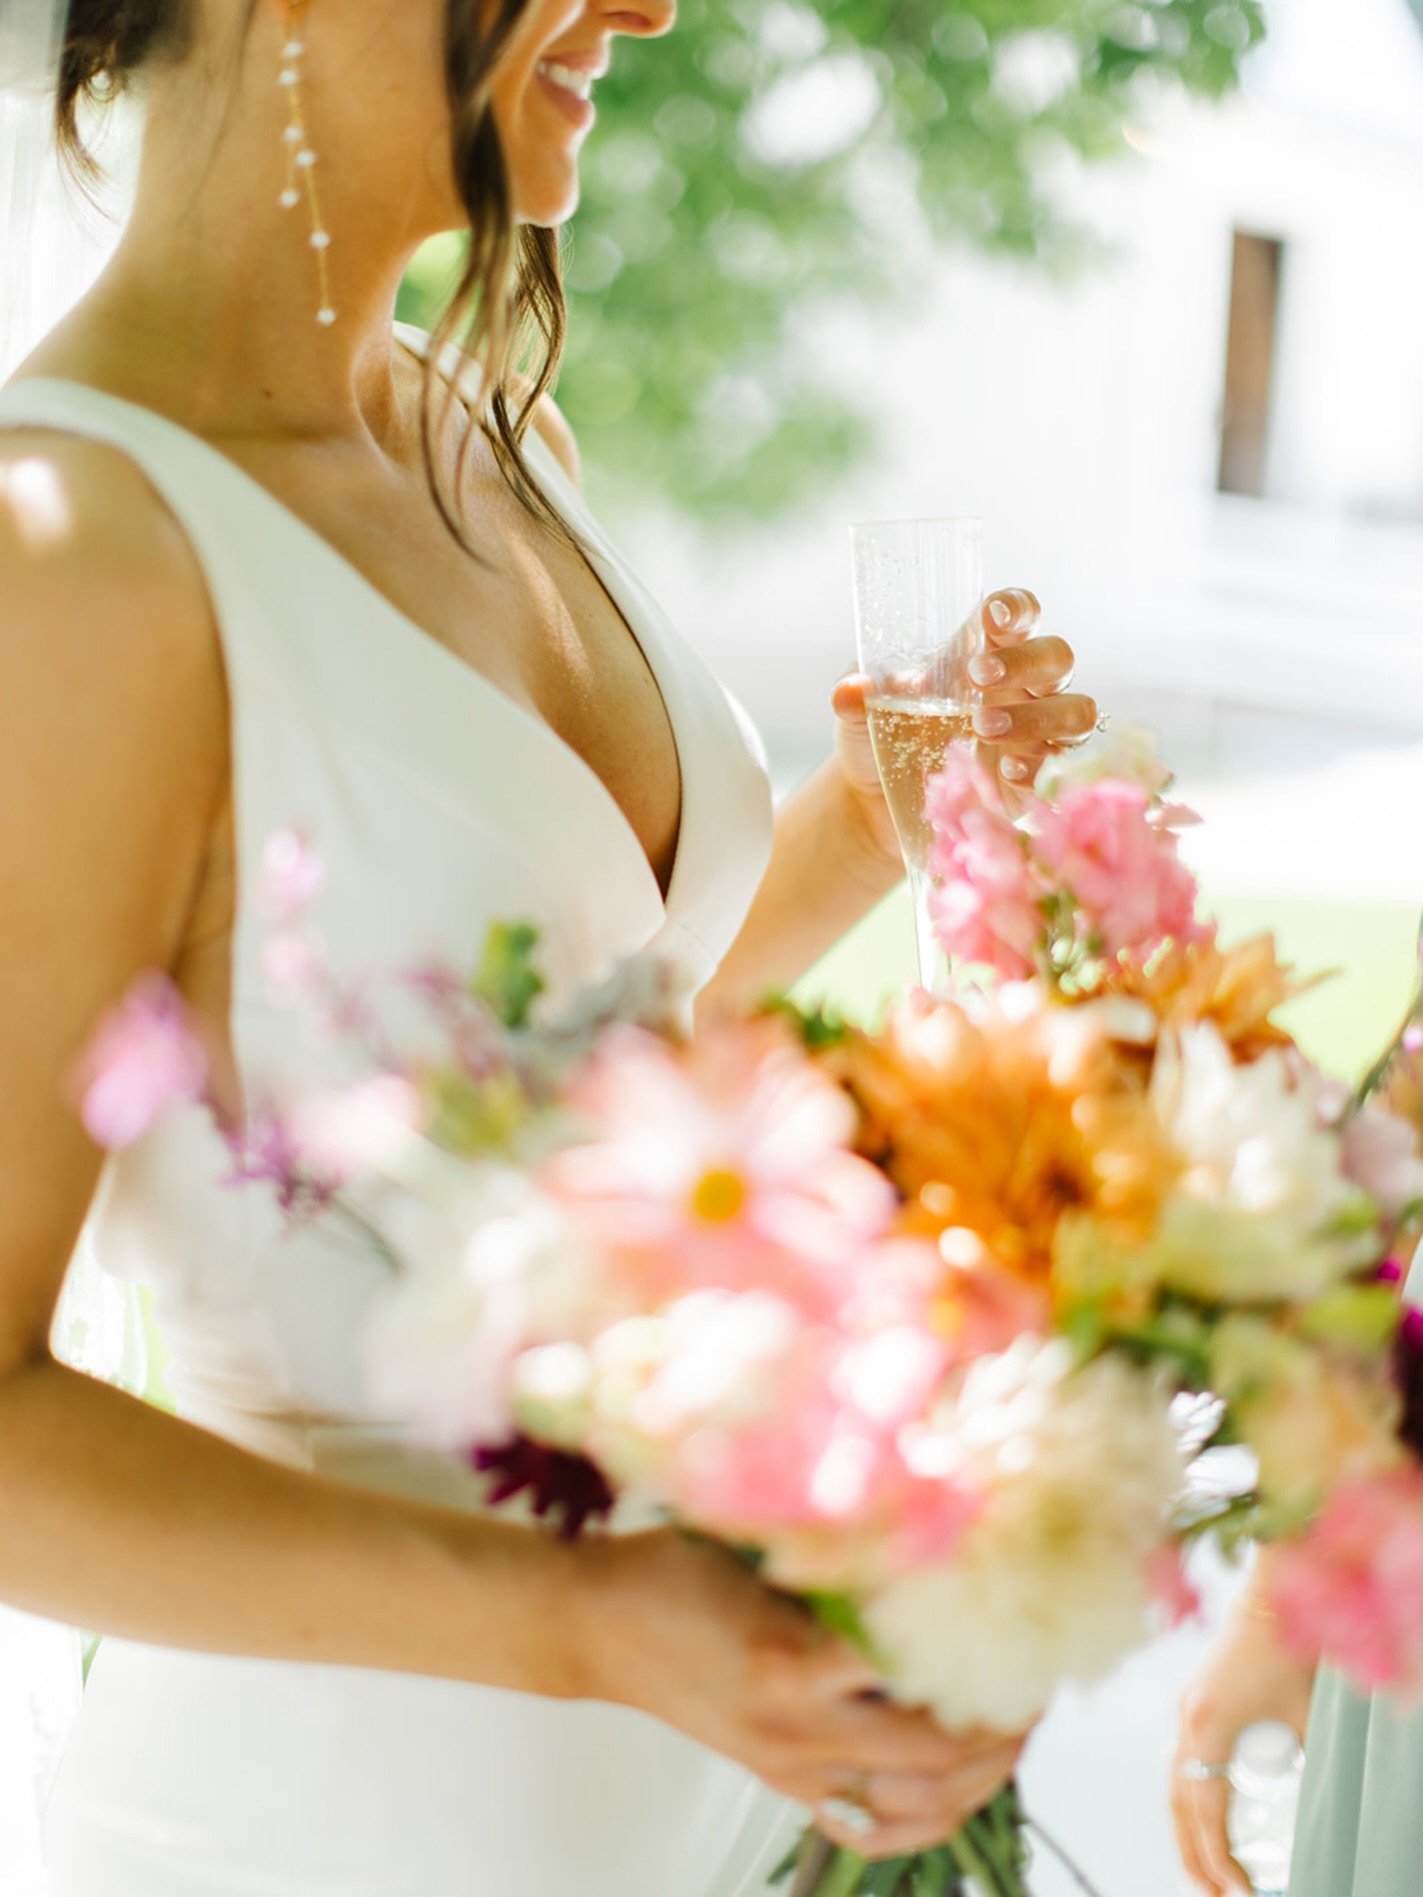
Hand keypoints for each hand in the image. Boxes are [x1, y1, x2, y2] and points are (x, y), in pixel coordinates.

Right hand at [578, 1529, 1026, 1860]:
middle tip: (1040, 1678)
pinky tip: (957, 1785)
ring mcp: (793, 1766)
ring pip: (917, 1801)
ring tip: (1014, 1726)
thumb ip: (840, 1552)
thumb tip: (931, 1530)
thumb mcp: (759, 1541)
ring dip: (980, 1771)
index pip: (919, 1673)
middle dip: (1003, 1721)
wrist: (598, 1627)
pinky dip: (928, 1812)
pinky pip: (875, 1821)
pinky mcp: (783, 1781)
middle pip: (936, 1751)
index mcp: (793, 1659)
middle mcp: (799, 1729)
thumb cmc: (673, 1569)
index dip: (986, 1655)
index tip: (1027, 1625)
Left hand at [833, 588, 1096, 864]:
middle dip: (1026, 662)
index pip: (1017, 613)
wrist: (873, 802)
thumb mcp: (857, 713)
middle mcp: (1018, 685)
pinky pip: (1060, 764)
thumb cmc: (876, 736)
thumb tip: (852, 689)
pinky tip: (1004, 773)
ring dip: (1038, 715)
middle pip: (1057, 655)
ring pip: (1076, 708)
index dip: (1017, 607)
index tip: (994, 616)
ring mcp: (1033, 731)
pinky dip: (1037, 765)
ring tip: (984, 729)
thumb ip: (855, 694)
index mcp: (981, 650)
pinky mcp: (1032, 775)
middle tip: (979, 679)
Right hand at [1171, 1594, 1314, 1895]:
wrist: (1269, 1597)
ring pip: (1174, 1784)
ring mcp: (1186, 1710)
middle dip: (1193, 1853)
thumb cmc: (1290, 1652)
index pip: (1205, 1808)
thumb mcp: (1306, 1718)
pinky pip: (1181, 1764)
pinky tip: (1204, 1819)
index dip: (1217, 1855)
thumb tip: (1306, 1813)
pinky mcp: (1193, 1703)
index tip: (1236, 1890)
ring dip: (1186, 1830)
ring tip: (1204, 1870)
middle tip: (1213, 1895)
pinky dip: (1188, 1799)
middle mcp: (1188, 1720)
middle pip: (1178, 1802)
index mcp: (1210, 1725)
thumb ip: (1299, 1763)